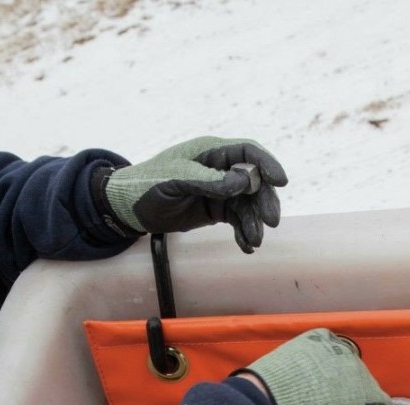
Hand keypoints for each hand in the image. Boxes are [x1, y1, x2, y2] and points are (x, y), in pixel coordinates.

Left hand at [97, 136, 287, 252]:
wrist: (127, 208)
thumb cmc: (147, 185)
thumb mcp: (175, 180)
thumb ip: (208, 180)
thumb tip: (243, 183)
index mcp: (210, 152)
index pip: (247, 153)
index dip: (267, 165)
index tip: (281, 182)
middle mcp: (219, 169)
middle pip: (253, 182)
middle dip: (264, 201)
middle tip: (271, 222)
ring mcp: (218, 190)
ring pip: (247, 204)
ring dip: (254, 222)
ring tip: (254, 241)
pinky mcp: (214, 210)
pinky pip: (236, 220)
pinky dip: (243, 232)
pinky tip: (246, 246)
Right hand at [241, 329, 391, 404]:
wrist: (271, 399)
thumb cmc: (266, 391)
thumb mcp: (281, 375)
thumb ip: (297, 380)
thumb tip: (300, 397)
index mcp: (318, 339)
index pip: (335, 365)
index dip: (333, 390)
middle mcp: (341, 350)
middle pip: (353, 381)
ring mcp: (356, 371)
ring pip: (366, 397)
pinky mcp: (367, 394)